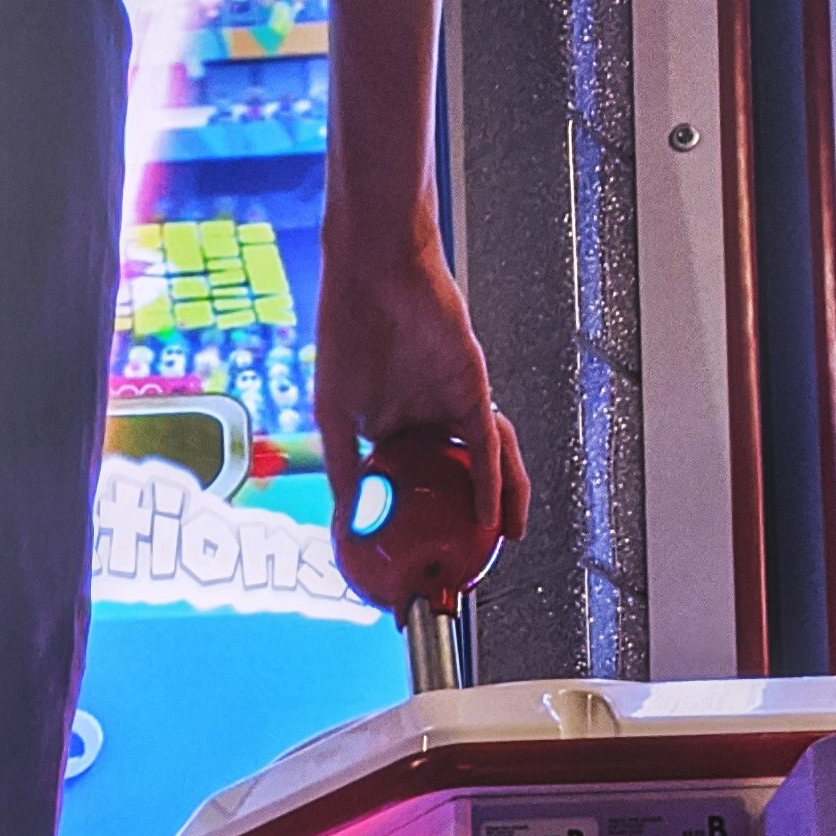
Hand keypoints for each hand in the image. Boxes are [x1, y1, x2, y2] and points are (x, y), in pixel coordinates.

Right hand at [315, 228, 529, 609]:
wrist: (375, 270)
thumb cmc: (348, 330)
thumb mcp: (335, 416)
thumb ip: (345, 472)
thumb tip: (345, 529)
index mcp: (393, 427)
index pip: (410, 487)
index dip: (414, 526)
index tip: (408, 564)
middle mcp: (428, 419)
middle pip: (454, 480)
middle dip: (464, 523)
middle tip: (465, 566)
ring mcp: (452, 404)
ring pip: (483, 465)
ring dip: (496, 506)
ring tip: (499, 546)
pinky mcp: (472, 388)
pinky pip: (489, 445)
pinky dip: (494, 481)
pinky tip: (494, 516)